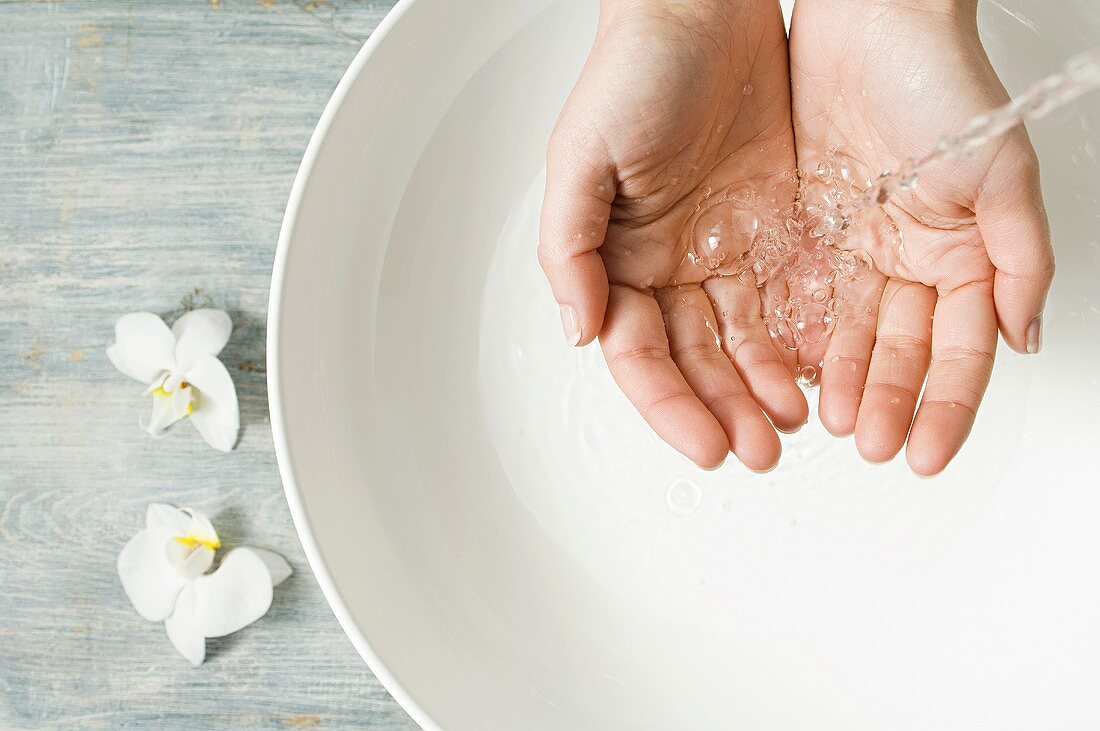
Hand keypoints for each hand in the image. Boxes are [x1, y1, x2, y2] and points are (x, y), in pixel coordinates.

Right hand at [539, 0, 806, 470]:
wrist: (707, 7)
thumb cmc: (634, 70)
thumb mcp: (581, 156)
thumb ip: (571, 248)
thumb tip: (578, 331)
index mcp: (617, 259)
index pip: (638, 355)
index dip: (669, 405)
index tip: (705, 444)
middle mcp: (668, 265)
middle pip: (693, 361)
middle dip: (723, 411)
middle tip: (758, 451)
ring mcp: (722, 250)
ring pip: (742, 342)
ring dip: (763, 389)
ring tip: (793, 424)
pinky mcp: (773, 228)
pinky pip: (787, 299)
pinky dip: (800, 341)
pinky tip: (816, 371)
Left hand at [789, 0, 1053, 474]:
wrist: (865, 19)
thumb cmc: (939, 79)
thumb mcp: (999, 171)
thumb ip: (1018, 258)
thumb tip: (1025, 337)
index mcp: (956, 254)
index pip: (955, 349)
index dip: (944, 404)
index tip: (924, 453)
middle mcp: (901, 258)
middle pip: (894, 350)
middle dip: (882, 400)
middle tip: (867, 444)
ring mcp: (849, 247)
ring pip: (840, 333)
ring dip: (834, 380)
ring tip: (819, 420)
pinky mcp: (798, 229)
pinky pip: (791, 296)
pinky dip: (788, 336)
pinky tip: (782, 370)